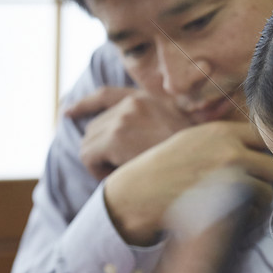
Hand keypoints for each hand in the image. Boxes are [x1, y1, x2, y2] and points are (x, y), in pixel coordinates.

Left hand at [67, 87, 191, 179]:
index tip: (66, 112)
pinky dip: (97, 170)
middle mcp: (133, 103)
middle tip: (123, 169)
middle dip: (101, 150)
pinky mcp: (116, 136)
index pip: (105, 95)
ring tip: (124, 174)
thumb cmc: (193, 156)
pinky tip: (117, 177)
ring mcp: (124, 118)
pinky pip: (88, 156)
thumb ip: (153, 126)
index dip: (84, 104)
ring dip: (101, 162)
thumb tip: (126, 139)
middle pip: (95, 127)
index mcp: (147, 99)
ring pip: (89, 143)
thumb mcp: (177, 131)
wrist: (205, 162)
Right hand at [103, 121, 272, 244]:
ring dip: (258, 202)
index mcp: (220, 132)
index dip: (260, 154)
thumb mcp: (190, 141)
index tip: (252, 167)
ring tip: (240, 207)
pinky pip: (256, 211)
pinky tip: (233, 218)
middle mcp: (229, 151)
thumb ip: (221, 141)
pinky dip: (250, 217)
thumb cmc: (160, 172)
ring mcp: (230, 178)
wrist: (134, 197)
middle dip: (263, 180)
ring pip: (268, 191)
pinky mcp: (227, 204)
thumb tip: (254, 147)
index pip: (263, 138)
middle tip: (248, 190)